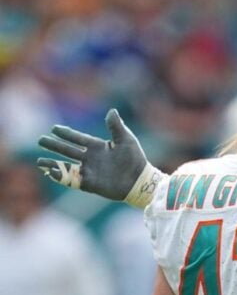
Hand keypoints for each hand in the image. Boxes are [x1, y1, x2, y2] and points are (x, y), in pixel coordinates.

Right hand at [37, 109, 161, 207]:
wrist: (139, 181)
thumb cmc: (135, 159)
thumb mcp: (126, 139)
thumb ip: (116, 126)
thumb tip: (112, 110)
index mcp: (98, 146)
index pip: (78, 138)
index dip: (66, 134)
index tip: (54, 128)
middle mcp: (91, 158)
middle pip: (68, 150)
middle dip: (55, 146)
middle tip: (41, 140)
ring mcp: (89, 171)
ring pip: (67, 165)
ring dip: (53, 163)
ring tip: (40, 161)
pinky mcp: (90, 184)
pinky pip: (72, 180)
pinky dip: (61, 176)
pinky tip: (51, 172)